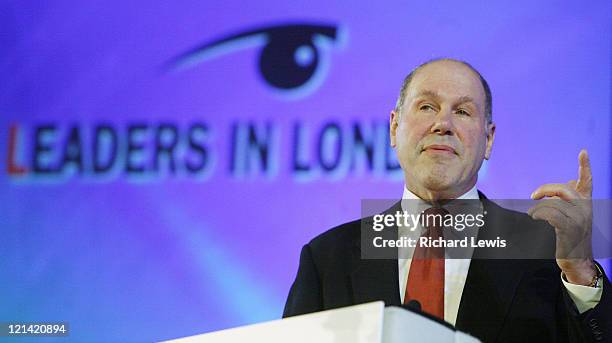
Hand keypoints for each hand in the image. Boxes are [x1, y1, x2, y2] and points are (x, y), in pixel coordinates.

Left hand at [528, 150, 595, 284]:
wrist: (578, 261)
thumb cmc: (573, 237)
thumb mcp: (575, 215)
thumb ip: (571, 199)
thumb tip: (568, 181)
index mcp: (586, 204)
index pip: (587, 182)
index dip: (585, 167)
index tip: (583, 152)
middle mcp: (585, 210)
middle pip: (565, 189)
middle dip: (547, 189)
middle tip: (534, 195)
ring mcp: (578, 220)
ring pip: (555, 203)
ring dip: (539, 207)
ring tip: (533, 214)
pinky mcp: (569, 230)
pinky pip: (551, 214)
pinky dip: (539, 214)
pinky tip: (535, 218)